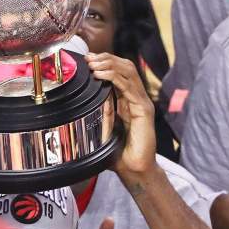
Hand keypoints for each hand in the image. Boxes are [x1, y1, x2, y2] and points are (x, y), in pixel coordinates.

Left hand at [86, 53, 155, 175]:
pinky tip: (100, 75)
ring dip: (109, 64)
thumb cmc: (118, 153)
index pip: (120, 71)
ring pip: (128, 72)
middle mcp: (137, 98)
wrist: (134, 170)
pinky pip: (129, 87)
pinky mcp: (144, 110)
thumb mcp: (103, 127)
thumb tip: (84, 97)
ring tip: (93, 64)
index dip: (105, 62)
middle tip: (89, 58)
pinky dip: (113, 78)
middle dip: (106, 59)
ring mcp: (142, 103)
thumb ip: (98, 111)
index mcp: (128, 100)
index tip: (87, 59)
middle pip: (125, 67)